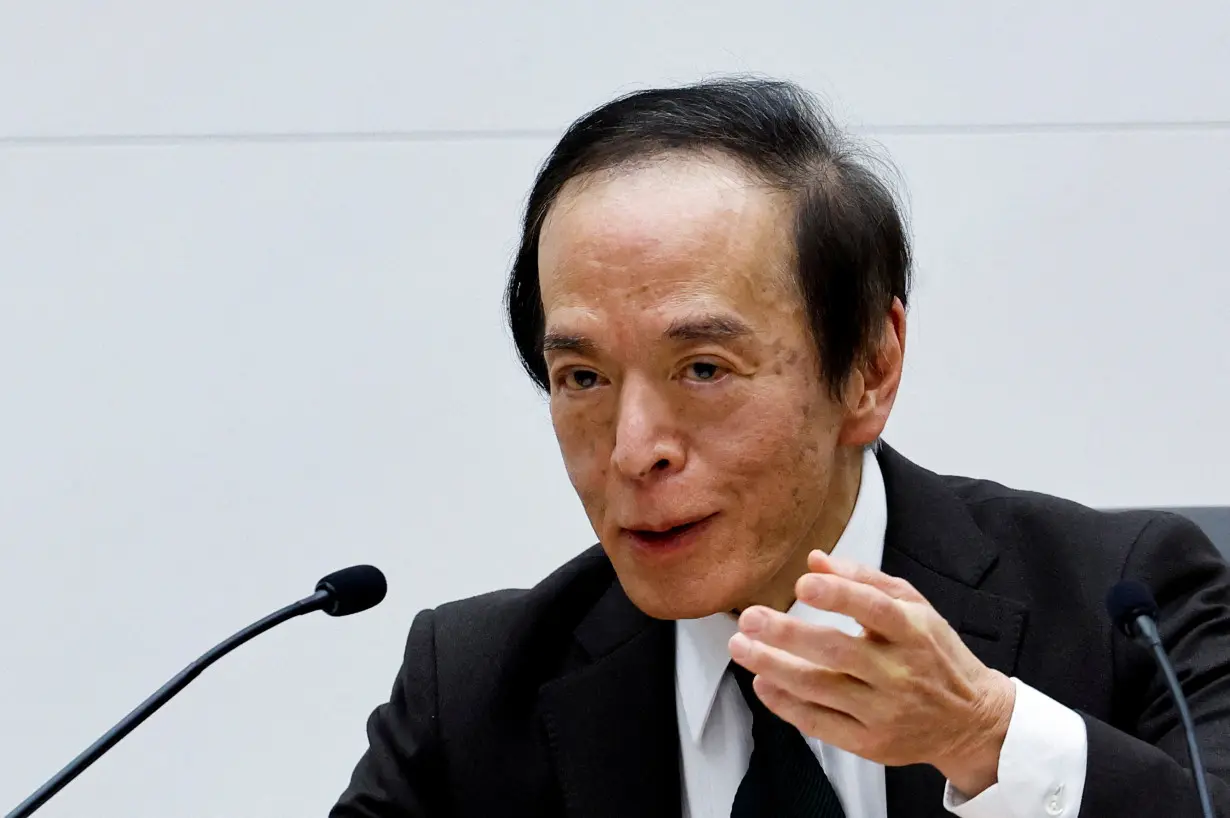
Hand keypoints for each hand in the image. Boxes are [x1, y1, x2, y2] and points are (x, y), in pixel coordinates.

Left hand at [728, 549, 1015, 796]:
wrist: (971, 722)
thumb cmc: (933, 655)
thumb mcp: (915, 608)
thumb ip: (865, 580)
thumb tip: (815, 560)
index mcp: (914, 632)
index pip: (876, 609)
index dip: (838, 595)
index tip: (802, 584)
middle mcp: (900, 673)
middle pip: (838, 651)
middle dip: (788, 634)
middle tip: (749, 618)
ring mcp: (885, 711)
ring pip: (820, 688)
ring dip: (774, 667)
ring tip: (741, 647)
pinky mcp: (870, 743)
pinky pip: (820, 723)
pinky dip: (786, 705)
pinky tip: (762, 684)